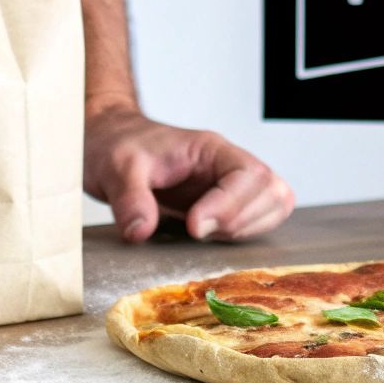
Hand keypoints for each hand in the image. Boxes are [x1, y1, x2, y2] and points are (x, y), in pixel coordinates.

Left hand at [84, 102, 294, 242]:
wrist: (110, 143)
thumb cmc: (116, 146)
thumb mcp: (115, 167)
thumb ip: (129, 198)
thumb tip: (142, 232)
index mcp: (209, 149)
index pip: (248, 174)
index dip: (229, 205)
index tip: (193, 226)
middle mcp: (228, 165)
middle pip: (272, 191)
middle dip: (241, 220)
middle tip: (199, 231)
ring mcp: (230, 186)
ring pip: (273, 206)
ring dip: (246, 229)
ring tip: (204, 234)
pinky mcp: (224, 205)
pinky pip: (257, 220)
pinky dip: (242, 235)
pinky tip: (209, 238)